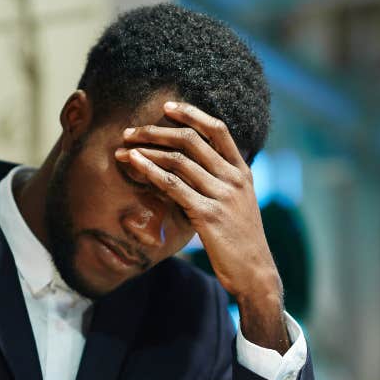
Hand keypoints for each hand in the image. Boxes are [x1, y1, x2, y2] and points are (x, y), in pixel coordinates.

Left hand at [117, 102, 289, 352]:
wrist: (254, 272)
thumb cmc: (241, 241)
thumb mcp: (239, 204)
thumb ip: (222, 182)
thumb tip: (193, 167)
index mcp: (242, 172)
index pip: (218, 130)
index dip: (192, 114)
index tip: (168, 107)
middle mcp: (233, 178)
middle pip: (191, 141)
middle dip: (157, 131)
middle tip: (131, 131)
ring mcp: (222, 195)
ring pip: (179, 160)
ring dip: (147, 150)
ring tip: (124, 148)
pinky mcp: (208, 214)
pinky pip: (173, 185)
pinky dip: (150, 171)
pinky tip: (134, 165)